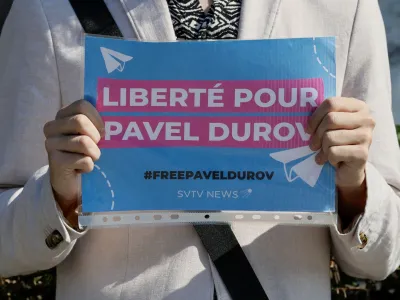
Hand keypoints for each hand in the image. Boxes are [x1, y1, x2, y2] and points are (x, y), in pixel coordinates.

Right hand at [43, 100, 103, 225]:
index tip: (102, 129)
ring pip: (83, 142)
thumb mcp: (91, 134)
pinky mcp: (55, 161)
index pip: (82, 105)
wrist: (70, 180)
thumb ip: (98, 122)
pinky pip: (84, 161)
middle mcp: (52, 127)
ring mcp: (51, 144)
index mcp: (62, 115)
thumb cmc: (85, 152)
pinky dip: (89, 166)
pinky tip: (82, 168)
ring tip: (90, 158)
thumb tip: (118, 117)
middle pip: (80, 121)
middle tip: (96, 145)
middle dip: (95, 136)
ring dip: (95, 154)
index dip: (97, 117)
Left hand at [306, 97, 374, 224]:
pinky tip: (332, 161)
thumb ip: (323, 116)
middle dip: (317, 134)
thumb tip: (300, 113)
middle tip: (313, 145)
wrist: (349, 169)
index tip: (309, 129)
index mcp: (358, 107)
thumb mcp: (330, 126)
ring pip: (330, 137)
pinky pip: (334, 152)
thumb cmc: (337, 144)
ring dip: (323, 148)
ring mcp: (366, 136)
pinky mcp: (363, 154)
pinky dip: (328, 158)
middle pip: (330, 119)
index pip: (331, 103)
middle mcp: (367, 119)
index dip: (315, 116)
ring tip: (326, 153)